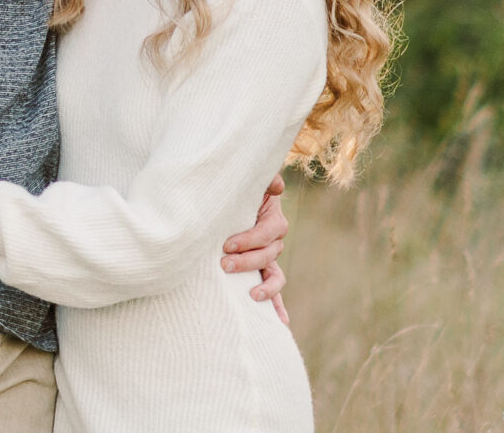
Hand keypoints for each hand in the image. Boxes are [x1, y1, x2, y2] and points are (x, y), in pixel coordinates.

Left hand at [221, 175, 289, 325]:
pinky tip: (281, 323)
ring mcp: (268, 258)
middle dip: (248, 262)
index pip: (269, 231)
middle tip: (224, 265)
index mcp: (272, 218)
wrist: (223, 200)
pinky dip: (277, 306)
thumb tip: (277, 187)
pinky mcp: (260, 271)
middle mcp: (274, 240)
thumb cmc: (233, 189)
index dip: (251, 239)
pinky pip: (273, 290)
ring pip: (275, 276)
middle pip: (270, 255)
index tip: (227, 244)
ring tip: (252, 296)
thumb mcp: (246, 181)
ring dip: (266, 288)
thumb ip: (263, 179)